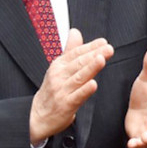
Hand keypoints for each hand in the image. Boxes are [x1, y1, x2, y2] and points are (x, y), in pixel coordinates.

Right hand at [31, 28, 111, 144]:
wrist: (37, 116)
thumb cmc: (52, 90)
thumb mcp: (58, 68)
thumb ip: (70, 50)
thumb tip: (75, 32)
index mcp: (58, 66)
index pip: (76, 53)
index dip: (90, 47)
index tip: (103, 42)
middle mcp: (59, 76)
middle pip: (78, 63)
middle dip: (94, 54)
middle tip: (108, 48)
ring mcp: (61, 91)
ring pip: (78, 77)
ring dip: (90, 68)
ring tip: (101, 60)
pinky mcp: (65, 106)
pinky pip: (77, 97)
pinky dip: (85, 91)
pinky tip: (93, 84)